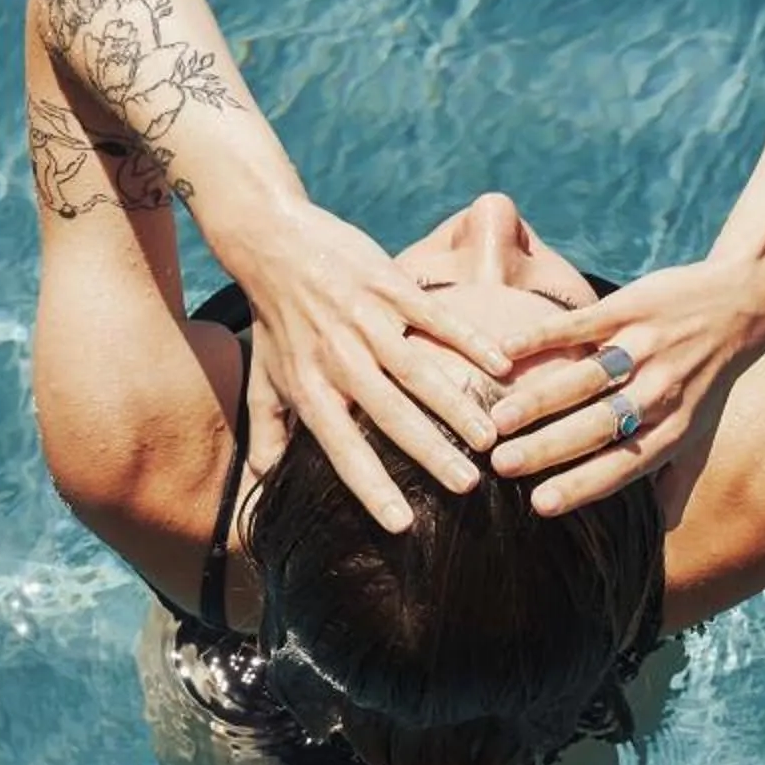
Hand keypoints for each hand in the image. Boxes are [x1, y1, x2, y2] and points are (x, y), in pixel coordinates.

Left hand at [218, 200, 511, 531]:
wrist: (270, 240)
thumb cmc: (273, 320)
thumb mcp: (262, 380)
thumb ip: (267, 436)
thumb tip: (263, 487)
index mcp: (311, 390)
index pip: (342, 450)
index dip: (370, 488)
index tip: (402, 525)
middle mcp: (339, 360)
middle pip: (389, 415)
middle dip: (430, 454)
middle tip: (468, 488)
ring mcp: (365, 320)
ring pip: (418, 370)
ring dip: (455, 405)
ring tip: (491, 437)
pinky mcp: (388, 285)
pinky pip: (434, 317)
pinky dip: (468, 340)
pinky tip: (502, 364)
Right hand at [488, 256, 764, 514]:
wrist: (743, 305)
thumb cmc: (711, 382)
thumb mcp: (702, 438)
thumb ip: (675, 486)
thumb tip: (658, 537)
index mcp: (671, 432)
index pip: (622, 467)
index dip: (581, 485)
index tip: (540, 505)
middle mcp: (659, 393)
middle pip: (597, 425)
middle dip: (547, 448)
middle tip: (501, 465)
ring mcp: (644, 349)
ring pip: (586, 378)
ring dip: (540, 399)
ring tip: (499, 419)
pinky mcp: (630, 308)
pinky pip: (580, 325)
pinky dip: (542, 338)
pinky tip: (506, 353)